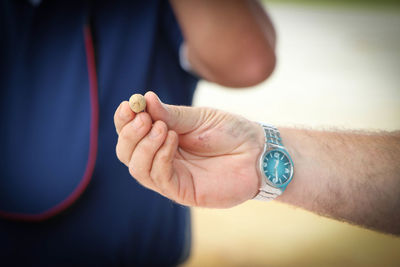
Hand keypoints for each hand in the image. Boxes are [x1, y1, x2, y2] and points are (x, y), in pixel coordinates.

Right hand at [113, 92, 264, 207]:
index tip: (128, 105)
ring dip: (143, 146)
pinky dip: (159, 158)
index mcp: (162, 138)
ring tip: (160, 127)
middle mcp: (162, 158)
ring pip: (137, 168)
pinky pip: (159, 178)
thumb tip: (144, 99)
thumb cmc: (230, 132)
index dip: (124, 120)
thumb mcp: (199, 118)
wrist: (258, 152)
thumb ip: (171, 114)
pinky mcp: (182, 191)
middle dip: (130, 134)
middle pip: (127, 152)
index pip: (131, 133)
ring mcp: (171, 176)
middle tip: (143, 118)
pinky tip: (172, 140)